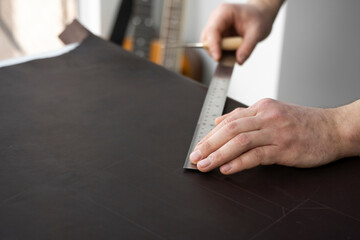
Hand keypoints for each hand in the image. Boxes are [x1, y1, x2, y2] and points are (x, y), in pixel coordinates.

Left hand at [190, 98, 347, 174]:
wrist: (335, 129)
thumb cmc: (304, 123)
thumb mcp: (272, 113)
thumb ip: (245, 116)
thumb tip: (218, 121)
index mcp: (262, 107)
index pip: (229, 120)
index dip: (210, 135)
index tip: (198, 147)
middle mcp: (266, 116)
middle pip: (230, 129)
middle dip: (208, 144)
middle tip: (195, 157)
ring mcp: (276, 132)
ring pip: (240, 141)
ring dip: (218, 154)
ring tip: (204, 165)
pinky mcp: (285, 148)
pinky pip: (257, 154)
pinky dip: (239, 162)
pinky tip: (226, 169)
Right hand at [201, 2, 280, 63]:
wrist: (260, 17)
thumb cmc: (258, 19)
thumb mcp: (257, 32)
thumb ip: (247, 47)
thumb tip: (239, 61)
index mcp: (225, 13)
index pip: (213, 30)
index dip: (213, 45)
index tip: (218, 58)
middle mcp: (216, 19)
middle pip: (206, 38)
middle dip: (214, 51)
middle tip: (226, 60)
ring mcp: (216, 27)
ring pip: (208, 45)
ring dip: (218, 53)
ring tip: (233, 56)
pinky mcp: (218, 36)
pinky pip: (215, 48)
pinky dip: (221, 54)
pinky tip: (232, 54)